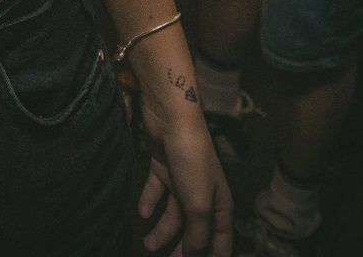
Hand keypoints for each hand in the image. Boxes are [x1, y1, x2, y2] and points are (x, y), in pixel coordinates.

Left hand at [138, 102, 231, 255]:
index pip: (220, 240)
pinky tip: (142, 213)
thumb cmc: (192, 162)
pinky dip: (149, 203)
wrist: (172, 119)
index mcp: (219, 205)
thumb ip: (197, 233)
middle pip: (194, 231)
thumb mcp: (198, 204)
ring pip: (173, 214)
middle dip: (183, 249)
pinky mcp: (163, 168)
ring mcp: (182, 182)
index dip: (213, 256)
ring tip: (147, 245)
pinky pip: (156, 191)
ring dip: (161, 230)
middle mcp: (203, 196)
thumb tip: (194, 253)